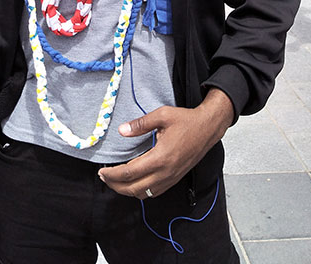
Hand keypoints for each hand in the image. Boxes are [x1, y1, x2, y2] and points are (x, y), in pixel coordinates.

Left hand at [98, 90, 233, 199]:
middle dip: (116, 185)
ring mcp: (171, 178)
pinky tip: (134, 182)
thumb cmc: (186, 120)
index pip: (130, 173)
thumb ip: (140, 124)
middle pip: (134, 188)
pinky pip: (154, 192)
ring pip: (144, 194)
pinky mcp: (175, 178)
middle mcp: (165, 173)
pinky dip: (140, 191)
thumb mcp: (162, 115)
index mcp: (160, 158)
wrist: (208, 128)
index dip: (113, 174)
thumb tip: (122, 130)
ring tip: (115, 181)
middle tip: (103, 177)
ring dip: (127, 190)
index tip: (102, 171)